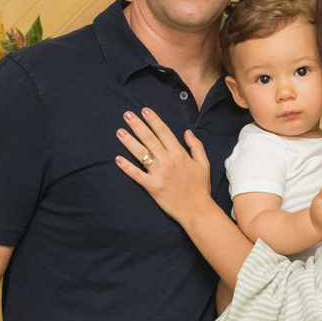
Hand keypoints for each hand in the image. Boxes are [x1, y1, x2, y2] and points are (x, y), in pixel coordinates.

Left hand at [116, 108, 212, 223]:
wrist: (197, 210)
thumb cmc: (201, 188)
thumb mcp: (204, 164)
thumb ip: (196, 146)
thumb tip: (187, 132)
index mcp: (179, 153)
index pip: (164, 132)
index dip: (153, 120)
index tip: (145, 110)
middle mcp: (168, 160)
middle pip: (149, 139)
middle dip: (137, 125)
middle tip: (126, 114)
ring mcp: (159, 173)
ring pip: (141, 153)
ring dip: (129, 141)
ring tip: (119, 132)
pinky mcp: (152, 187)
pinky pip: (137, 175)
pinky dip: (127, 167)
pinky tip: (117, 159)